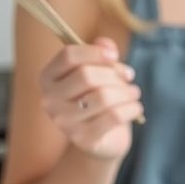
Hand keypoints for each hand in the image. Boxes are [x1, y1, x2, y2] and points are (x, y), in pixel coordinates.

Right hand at [38, 37, 142, 159]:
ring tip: (134, 93)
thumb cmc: (100, 98)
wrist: (104, 138)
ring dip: (126, 92)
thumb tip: (106, 45)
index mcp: (48, 77)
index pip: (68, 56)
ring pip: (103, 97)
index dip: (95, 52)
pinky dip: (131, 108)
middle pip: (86, 75)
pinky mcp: (83, 138)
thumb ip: (102, 53)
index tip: (114, 55)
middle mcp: (49, 100)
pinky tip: (136, 107)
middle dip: (114, 75)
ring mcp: (64, 122)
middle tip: (128, 78)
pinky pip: (114, 116)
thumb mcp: (101, 71)